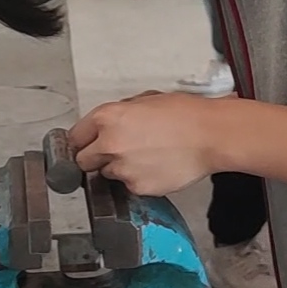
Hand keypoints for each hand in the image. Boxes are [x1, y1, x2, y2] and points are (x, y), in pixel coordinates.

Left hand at [69, 92, 225, 194]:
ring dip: (119, 169)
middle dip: (95, 158)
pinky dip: (139, 179)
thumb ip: (119, 114)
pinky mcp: (138, 188)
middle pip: (83, 161)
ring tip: (146, 157)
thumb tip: (106, 126)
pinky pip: (129, 186)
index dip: (82, 141)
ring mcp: (123, 169)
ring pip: (107, 175)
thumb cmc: (186, 114)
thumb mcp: (145, 99)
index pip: (74, 137)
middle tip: (115, 153)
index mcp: (107, 118)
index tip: (85, 146)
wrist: (211, 135)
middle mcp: (109, 144)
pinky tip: (156, 166)